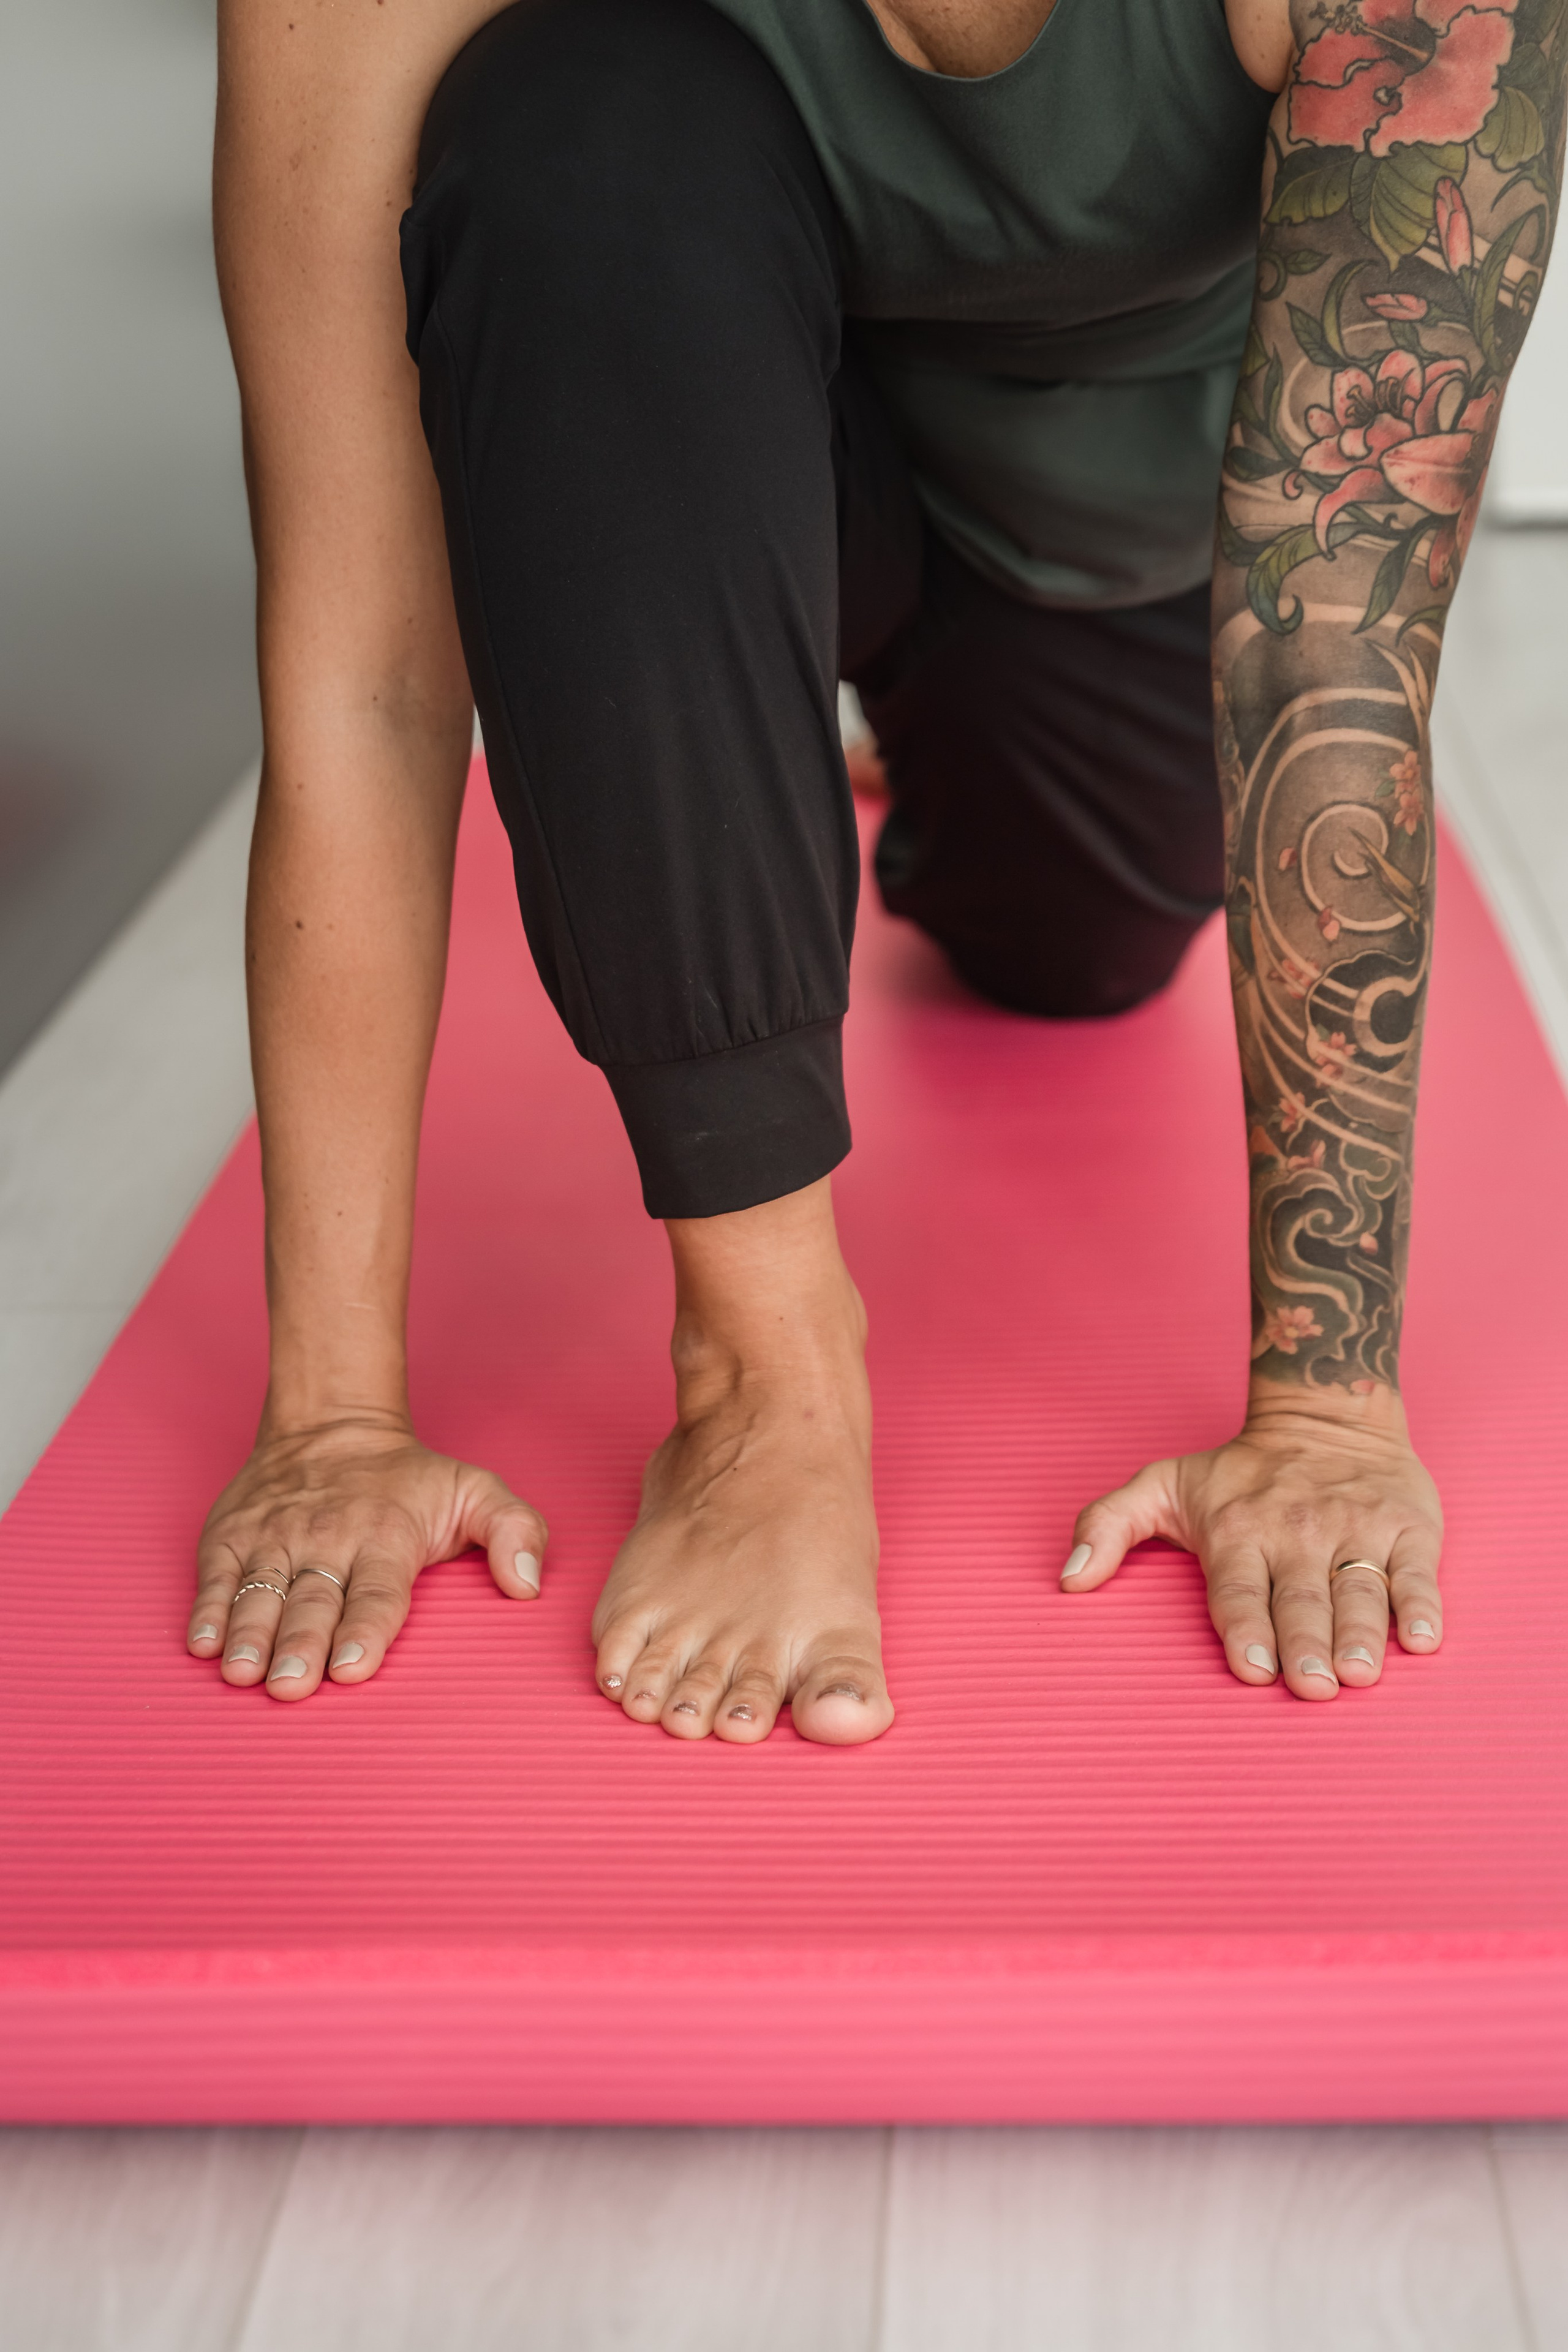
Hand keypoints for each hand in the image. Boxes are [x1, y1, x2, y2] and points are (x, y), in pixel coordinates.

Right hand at [188, 1413, 548, 1700]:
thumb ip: (515, 1531)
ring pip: (260, 1592)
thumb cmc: (407, 1479)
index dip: (365, 1630)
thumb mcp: (474, 1491)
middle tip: (291, 1685)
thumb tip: (528, 1584)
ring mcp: (273, 1537)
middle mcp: (326, 1539)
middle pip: (313, 1602)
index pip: (376, 1593)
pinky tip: (204, 1643)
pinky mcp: (231, 1535)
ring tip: (243, 1672)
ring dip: (250, 1635)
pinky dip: (208, 1608)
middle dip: (300, 1645)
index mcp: (385, 1537)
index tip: (353, 1666)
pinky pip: (217, 1576)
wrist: (330, 1424)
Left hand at [1063, 1384, 1442, 1700]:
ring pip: (1359, 1590)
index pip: (1239, 1590)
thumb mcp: (1162, 1485)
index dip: (1246, 1628)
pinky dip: (1421, 1605)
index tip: (1254, 1667)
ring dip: (1360, 1633)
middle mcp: (1297, 1532)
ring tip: (1358, 1672)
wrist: (1328, 1412)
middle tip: (1312, 1686)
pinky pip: (1417, 1574)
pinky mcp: (1409, 1528)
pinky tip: (1420, 1637)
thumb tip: (1067, 1581)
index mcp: (1238, 1531)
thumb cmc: (1239, 1472)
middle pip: (1300, 1599)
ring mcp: (1357, 1529)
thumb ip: (1106, 1526)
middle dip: (1305, 1644)